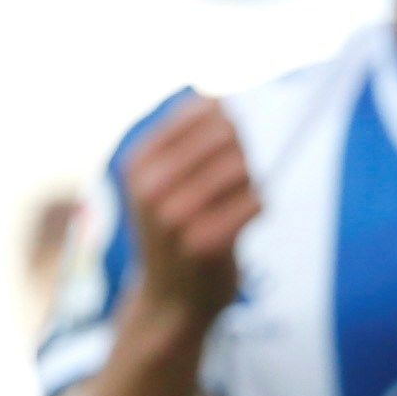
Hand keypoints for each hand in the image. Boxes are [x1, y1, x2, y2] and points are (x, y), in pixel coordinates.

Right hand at [113, 96, 259, 330]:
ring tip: (236, 201)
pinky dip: (258, 205)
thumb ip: (188, 139)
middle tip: (235, 180)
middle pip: (225, 135)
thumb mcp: (164, 181)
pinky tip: (244, 219)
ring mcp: (174, 215)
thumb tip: (218, 96)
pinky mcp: (205, 243)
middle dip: (242, 152)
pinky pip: (254, 202)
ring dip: (250, 181)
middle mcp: (150, 185)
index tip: (224, 152)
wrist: (170, 299)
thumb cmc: (176, 231)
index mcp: (139, 162)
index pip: (201, 113)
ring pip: (241, 166)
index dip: (227, 127)